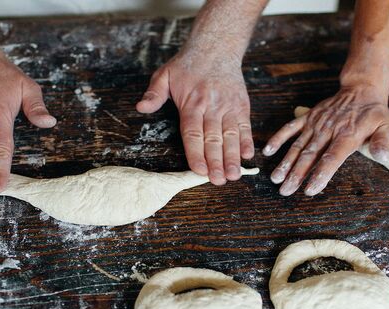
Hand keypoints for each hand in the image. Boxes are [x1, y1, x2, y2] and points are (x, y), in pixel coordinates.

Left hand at [136, 52, 253, 184]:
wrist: (216, 47)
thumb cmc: (188, 65)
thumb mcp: (164, 74)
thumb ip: (154, 93)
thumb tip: (141, 107)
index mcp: (192, 103)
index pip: (193, 133)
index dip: (196, 153)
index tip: (199, 170)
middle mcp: (212, 107)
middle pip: (213, 139)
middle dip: (217, 162)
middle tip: (219, 181)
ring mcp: (228, 107)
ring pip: (231, 136)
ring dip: (233, 157)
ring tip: (234, 175)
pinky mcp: (241, 106)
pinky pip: (245, 126)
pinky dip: (247, 141)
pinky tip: (247, 156)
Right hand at [263, 84, 388, 195]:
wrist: (361, 90)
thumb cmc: (373, 113)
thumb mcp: (386, 126)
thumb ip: (382, 142)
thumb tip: (384, 157)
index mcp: (347, 135)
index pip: (332, 157)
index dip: (320, 174)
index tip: (310, 189)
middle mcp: (328, 130)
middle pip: (310, 155)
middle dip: (296, 174)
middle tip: (285, 191)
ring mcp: (316, 123)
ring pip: (298, 145)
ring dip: (285, 162)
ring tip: (276, 178)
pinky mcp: (308, 117)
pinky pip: (290, 127)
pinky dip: (279, 138)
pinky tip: (268, 150)